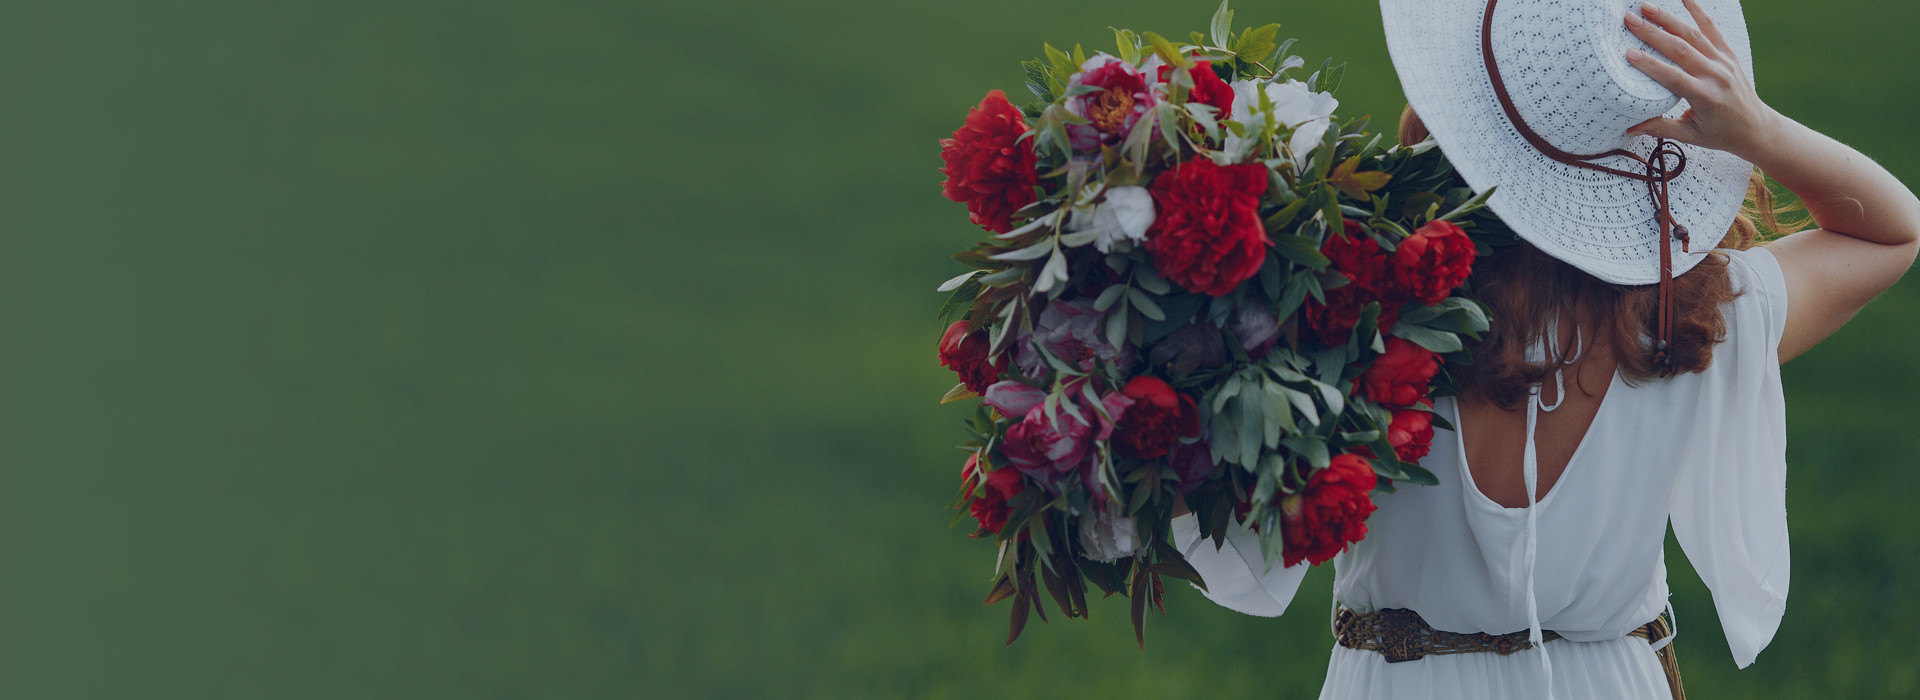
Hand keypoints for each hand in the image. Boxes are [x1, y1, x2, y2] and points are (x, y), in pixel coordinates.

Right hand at [1621, 0, 1778, 157]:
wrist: (1756, 127)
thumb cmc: (1720, 134)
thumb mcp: (1690, 135)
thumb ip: (1660, 128)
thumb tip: (1630, 127)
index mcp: (1705, 96)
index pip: (1673, 77)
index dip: (1650, 65)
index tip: (1629, 53)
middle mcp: (1716, 75)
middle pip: (1680, 49)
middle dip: (1653, 33)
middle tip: (1630, 19)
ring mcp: (1723, 62)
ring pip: (1693, 35)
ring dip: (1668, 19)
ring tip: (1646, 7)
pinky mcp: (1728, 55)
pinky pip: (1712, 29)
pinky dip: (1699, 12)